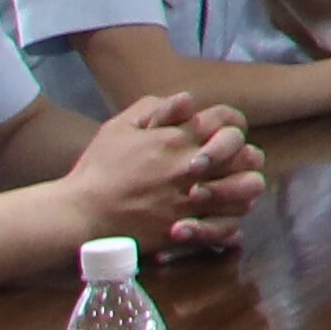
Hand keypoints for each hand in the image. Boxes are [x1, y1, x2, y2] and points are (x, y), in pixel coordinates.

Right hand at [68, 92, 263, 254]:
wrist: (82, 214)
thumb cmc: (98, 168)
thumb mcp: (119, 127)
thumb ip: (155, 108)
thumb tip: (187, 100)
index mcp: (177, 138)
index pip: (228, 120)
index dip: (232, 123)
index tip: (225, 131)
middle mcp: (192, 167)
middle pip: (248, 155)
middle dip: (246, 155)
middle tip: (235, 161)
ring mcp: (192, 200)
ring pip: (246, 191)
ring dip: (244, 187)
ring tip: (232, 188)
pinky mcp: (187, 229)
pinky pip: (229, 225)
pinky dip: (231, 220)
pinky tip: (223, 215)